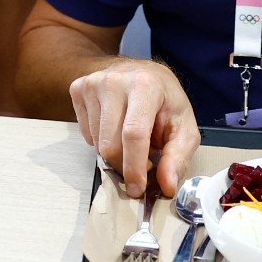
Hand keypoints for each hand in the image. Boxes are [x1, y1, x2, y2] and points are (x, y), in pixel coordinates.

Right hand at [70, 59, 198, 198]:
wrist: (142, 72)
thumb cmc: (165, 100)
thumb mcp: (184, 127)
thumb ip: (178, 157)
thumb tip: (166, 185)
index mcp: (145, 85)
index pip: (133, 134)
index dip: (134, 167)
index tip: (138, 188)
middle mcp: (114, 81)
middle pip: (110, 144)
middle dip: (124, 165)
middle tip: (141, 165)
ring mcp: (92, 84)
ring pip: (96, 143)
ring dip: (114, 153)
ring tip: (131, 141)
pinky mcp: (78, 90)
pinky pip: (85, 134)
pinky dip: (101, 141)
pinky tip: (115, 129)